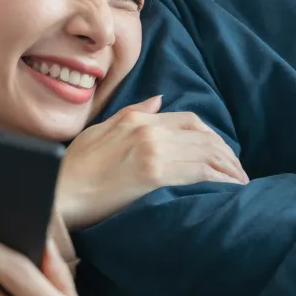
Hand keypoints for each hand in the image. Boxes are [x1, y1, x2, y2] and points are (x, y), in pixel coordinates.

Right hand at [58, 96, 247, 228]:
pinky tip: (229, 189)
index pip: (188, 120)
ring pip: (206, 152)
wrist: (56, 194)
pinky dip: (220, 178)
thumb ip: (132, 114)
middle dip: (226, 152)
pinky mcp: (154, 174)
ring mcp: (152, 150)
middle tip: (237, 170)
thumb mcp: (99, 131)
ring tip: (239, 182)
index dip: (211, 136)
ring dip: (229, 167)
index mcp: (136, 119)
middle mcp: (148, 129)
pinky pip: (199, 171)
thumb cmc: (72, 170)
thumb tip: (158, 101)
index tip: (221, 153)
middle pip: (203, 135)